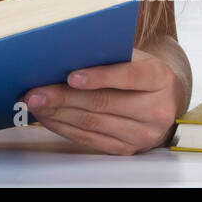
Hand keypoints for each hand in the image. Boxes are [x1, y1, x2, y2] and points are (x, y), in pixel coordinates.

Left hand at [22, 48, 182, 153]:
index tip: (71, 76)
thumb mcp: (135, 56)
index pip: (128, 76)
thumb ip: (109, 55)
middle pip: (103, 103)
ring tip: (35, 104)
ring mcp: (142, 134)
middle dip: (63, 97)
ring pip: (92, 124)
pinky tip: (48, 117)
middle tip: (36, 91)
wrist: (166, 101)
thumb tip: (66, 53)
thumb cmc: (142, 72)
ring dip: (58, 114)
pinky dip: (64, 128)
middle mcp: (155, 109)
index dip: (98, 77)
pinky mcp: (127, 149)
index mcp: (158, 78)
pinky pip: (90, 140)